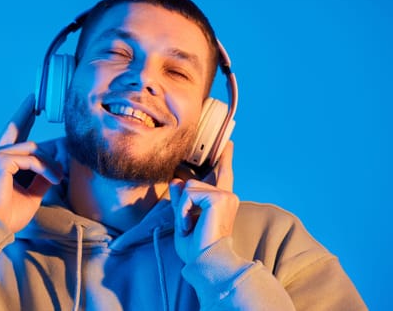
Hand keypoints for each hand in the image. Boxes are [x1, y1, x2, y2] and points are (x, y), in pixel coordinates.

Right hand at [0, 95, 63, 232]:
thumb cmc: (10, 214)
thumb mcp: (33, 193)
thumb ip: (42, 177)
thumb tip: (57, 167)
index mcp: (3, 161)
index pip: (15, 134)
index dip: (23, 117)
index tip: (32, 103)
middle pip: (18, 128)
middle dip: (27, 113)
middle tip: (36, 100)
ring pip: (33, 149)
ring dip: (50, 163)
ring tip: (59, 178)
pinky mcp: (0, 161)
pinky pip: (32, 159)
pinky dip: (46, 169)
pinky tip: (54, 179)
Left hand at [170, 141, 238, 262]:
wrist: (206, 262)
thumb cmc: (197, 248)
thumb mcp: (184, 219)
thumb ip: (181, 199)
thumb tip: (176, 180)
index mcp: (223, 202)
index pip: (223, 175)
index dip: (225, 158)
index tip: (227, 143)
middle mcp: (228, 196)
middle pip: (192, 184)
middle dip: (183, 205)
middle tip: (190, 227)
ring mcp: (225, 195)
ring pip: (188, 189)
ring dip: (183, 209)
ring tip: (191, 227)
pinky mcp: (218, 198)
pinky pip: (188, 194)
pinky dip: (184, 211)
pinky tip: (191, 225)